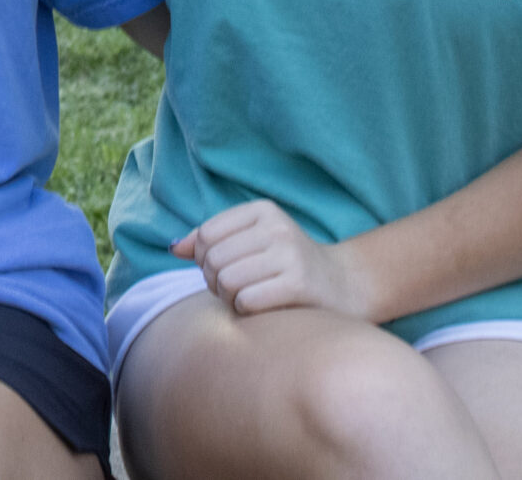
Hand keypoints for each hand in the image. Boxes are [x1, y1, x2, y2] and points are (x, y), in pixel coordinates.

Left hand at [172, 199, 374, 320]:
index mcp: (263, 211)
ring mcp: (290, 255)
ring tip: (247, 298)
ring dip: (229, 298)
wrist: (347, 287)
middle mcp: (277, 228)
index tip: (222, 269)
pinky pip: (246, 301)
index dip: (204, 259)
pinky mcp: (299, 284)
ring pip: (226, 280)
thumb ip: (211, 242)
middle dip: (214, 281)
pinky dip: (246, 311)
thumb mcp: (252, 242)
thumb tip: (174, 248)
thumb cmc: (288, 265)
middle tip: (233, 290)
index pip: (206, 235)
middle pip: (213, 260)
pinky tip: (263, 309)